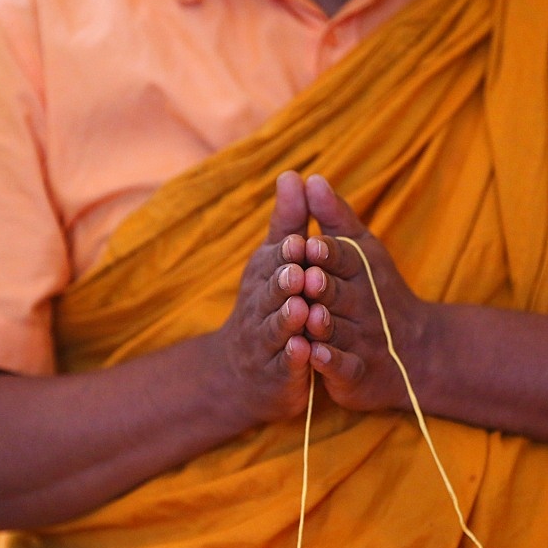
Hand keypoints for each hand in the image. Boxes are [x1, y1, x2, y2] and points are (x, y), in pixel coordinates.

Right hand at [214, 171, 312, 422]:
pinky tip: (305, 352)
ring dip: (288, 318)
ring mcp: (265, 340)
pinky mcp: (277, 372)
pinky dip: (294, 358)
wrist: (242, 372)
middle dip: (284, 282)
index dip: (286, 252)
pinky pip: (285, 364)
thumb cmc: (267, 304)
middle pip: (271, 292)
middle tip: (299, 272)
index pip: (273, 259)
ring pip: (276, 327)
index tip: (298, 241)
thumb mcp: (275, 261)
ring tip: (301, 309)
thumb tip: (292, 174)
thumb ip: (289, 221)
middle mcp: (259, 306)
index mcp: (263, 275)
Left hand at [303, 175, 431, 412]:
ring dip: (324, 324)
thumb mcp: (360, 251)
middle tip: (305, 279)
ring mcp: (362, 341)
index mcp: (361, 273)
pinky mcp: (358, 375)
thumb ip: (333, 217)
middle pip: (338, 294)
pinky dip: (331, 362)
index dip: (327, 254)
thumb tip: (309, 177)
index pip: (344, 259)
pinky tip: (315, 355)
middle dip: (322, 287)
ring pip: (339, 331)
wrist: (416, 353)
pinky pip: (345, 367)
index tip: (309, 244)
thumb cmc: (379, 293)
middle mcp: (363, 306)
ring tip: (310, 316)